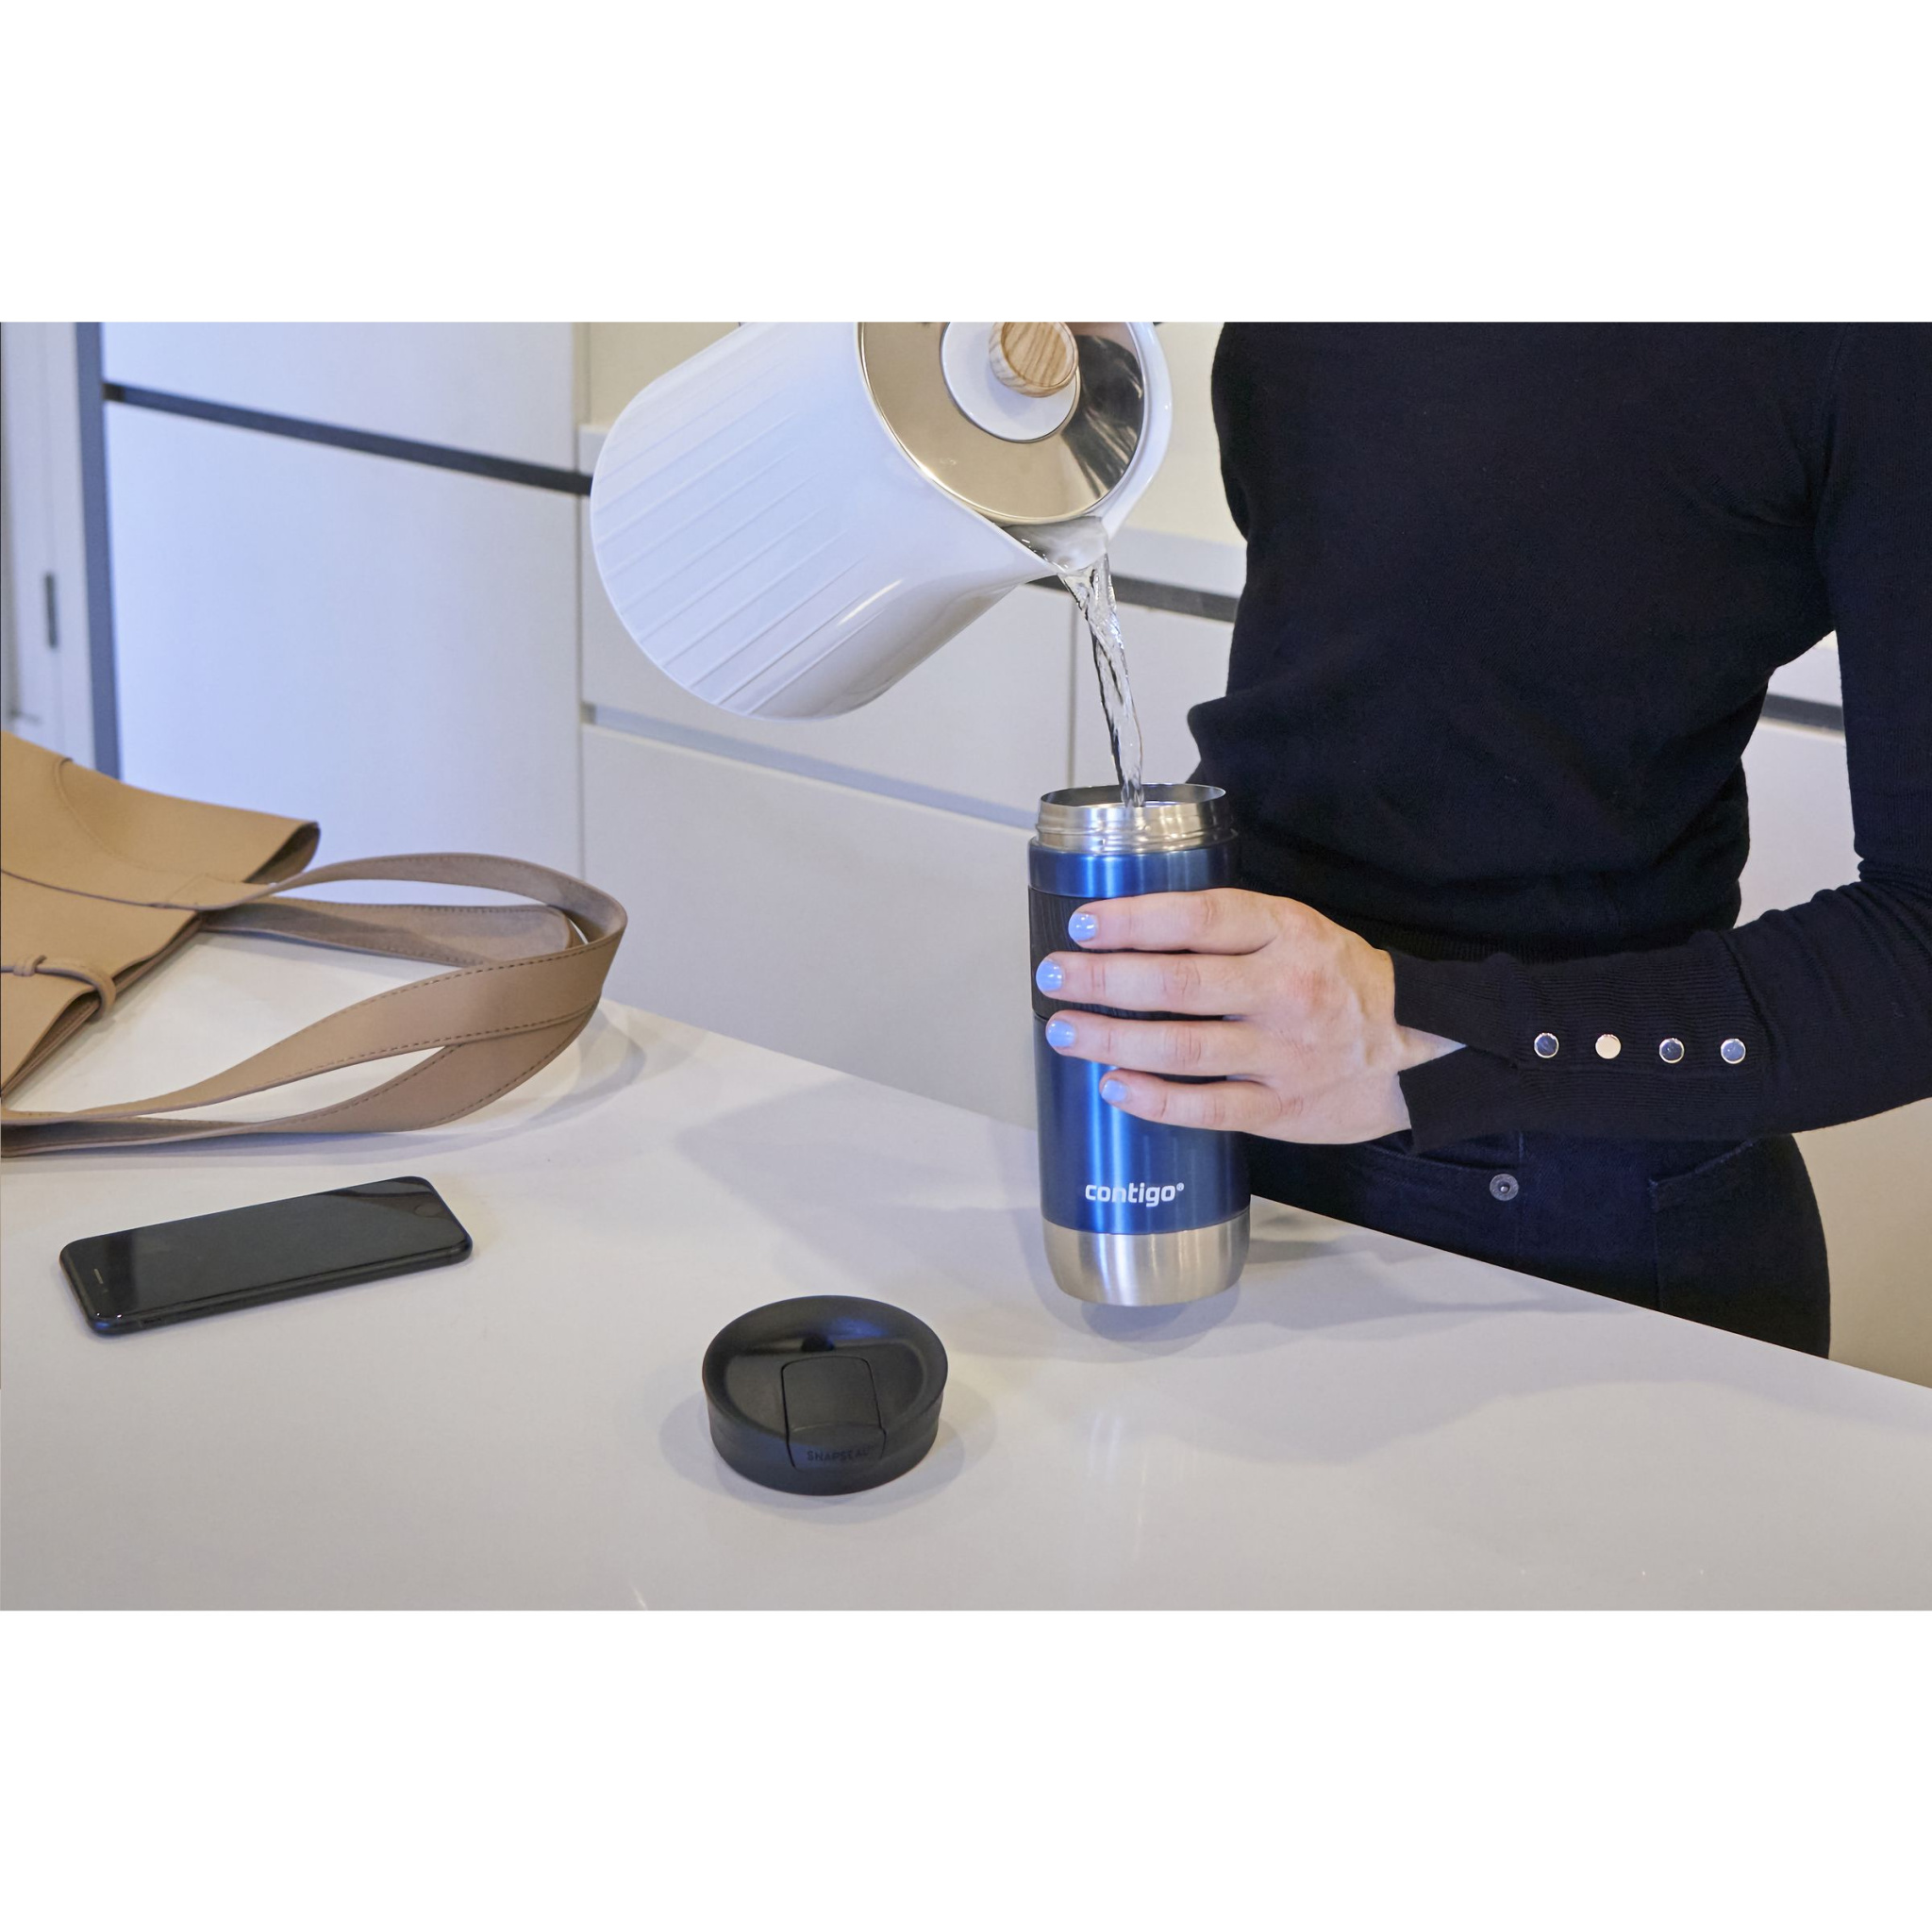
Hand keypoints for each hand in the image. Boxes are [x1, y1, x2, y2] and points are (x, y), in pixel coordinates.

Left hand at [1034, 889, 1459, 1143]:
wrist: (1423, 1048)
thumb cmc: (1342, 983)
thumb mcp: (1299, 931)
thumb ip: (1230, 929)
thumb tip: (1134, 927)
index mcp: (1287, 935)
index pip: (1200, 920)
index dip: (1135, 920)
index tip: (1084, 924)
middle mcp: (1283, 992)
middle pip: (1179, 985)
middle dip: (1104, 980)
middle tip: (1055, 975)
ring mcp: (1283, 1055)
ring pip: (1184, 1049)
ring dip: (1113, 1039)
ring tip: (1064, 1031)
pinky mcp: (1282, 1110)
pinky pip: (1207, 1107)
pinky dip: (1155, 1099)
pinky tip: (1115, 1086)